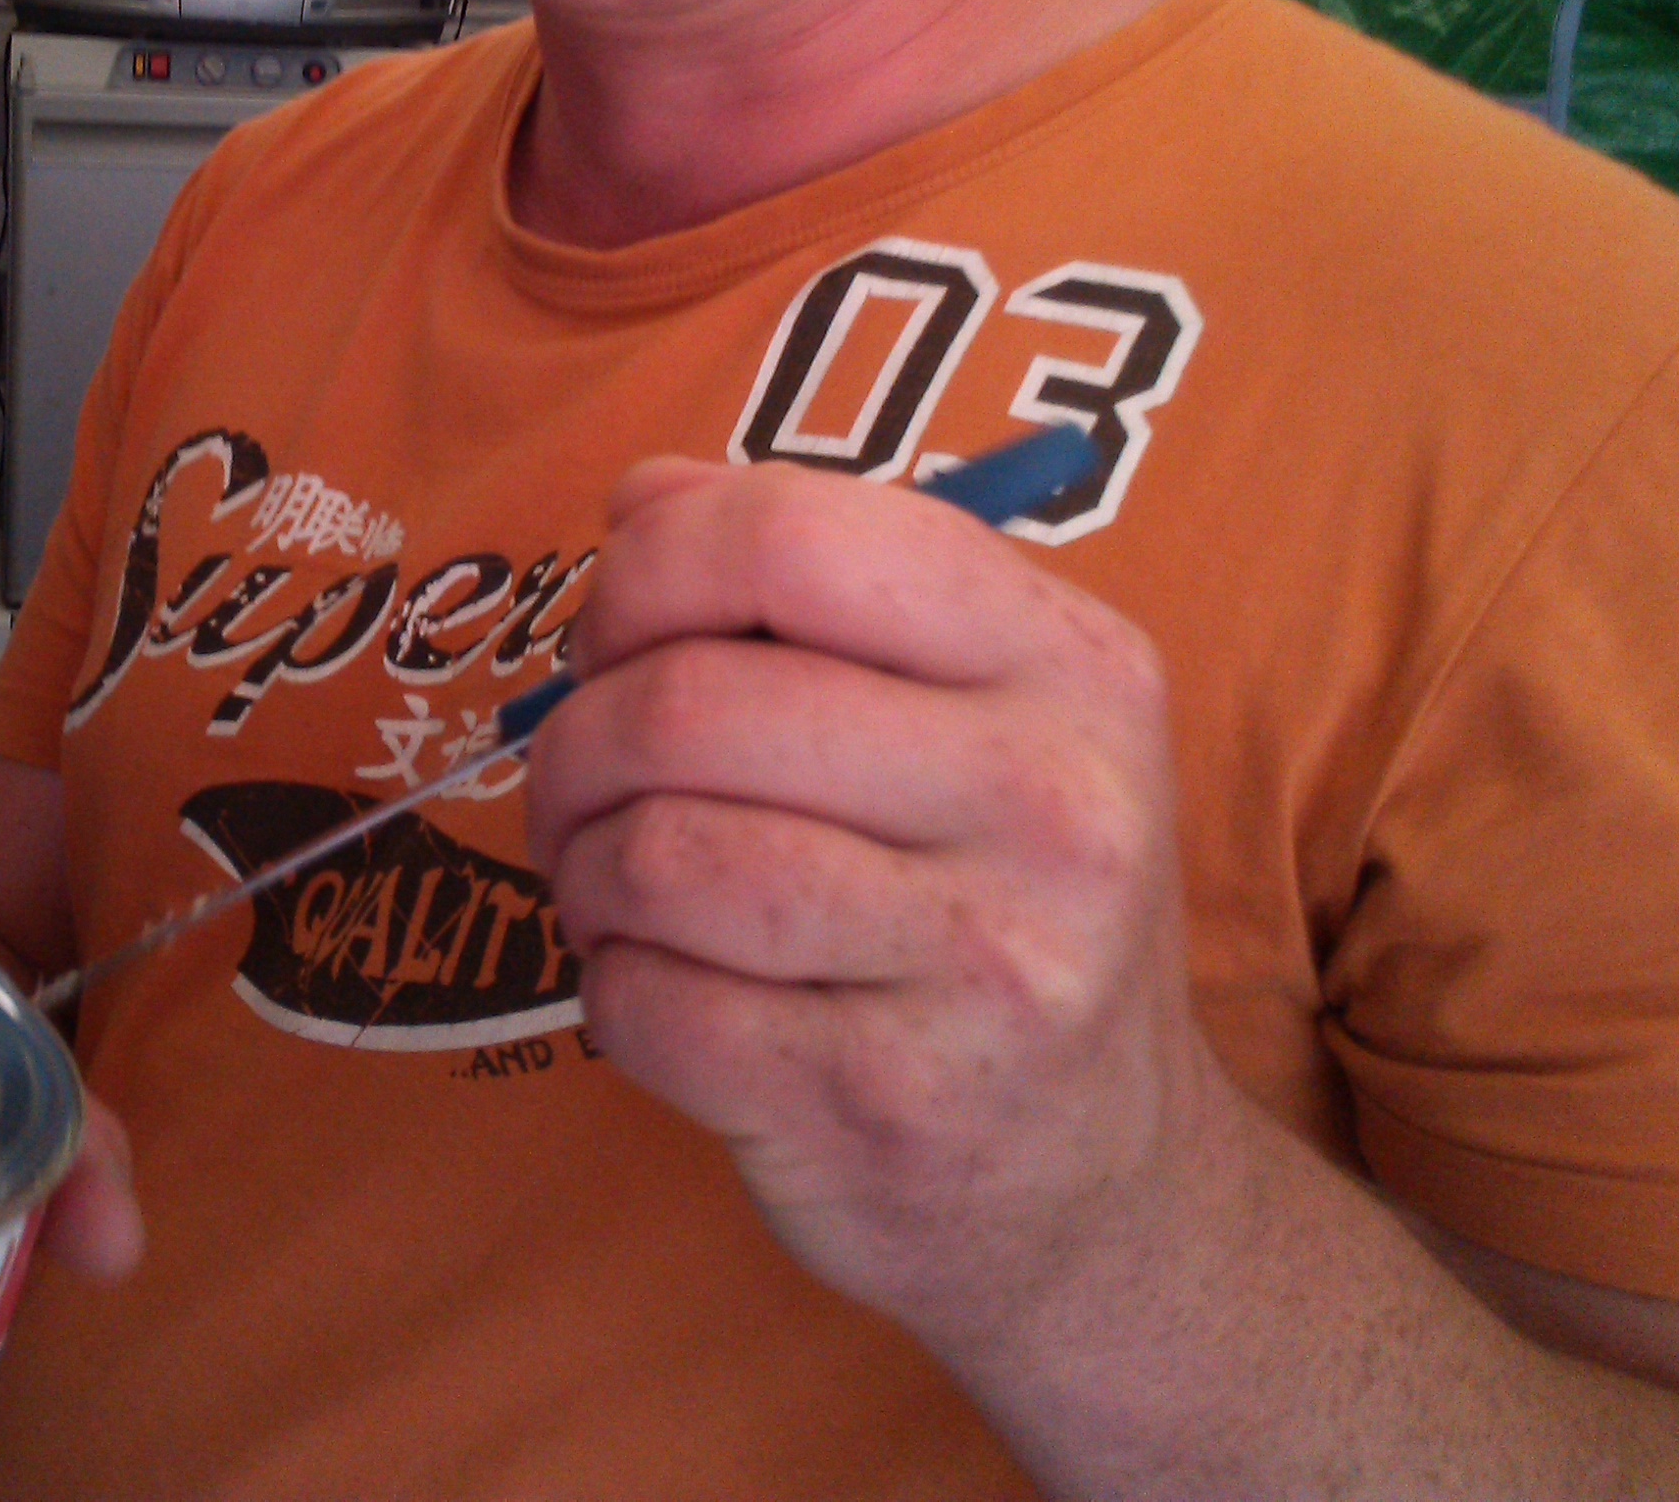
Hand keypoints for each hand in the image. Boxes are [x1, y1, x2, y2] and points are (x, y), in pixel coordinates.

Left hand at [524, 456, 1240, 1346]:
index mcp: (1070, 664)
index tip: (622, 632)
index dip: (653, 570)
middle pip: (693, 704)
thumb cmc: (991, 898)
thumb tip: (645, 495)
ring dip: (585, 867)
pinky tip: (661, 987)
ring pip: (659, 854)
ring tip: (615, 884)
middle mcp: (1054, 804)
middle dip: (580, 740)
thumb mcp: (972, 709)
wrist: (1099, 1181)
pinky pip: (652, 1002)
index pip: (798, 537)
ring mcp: (985, 967)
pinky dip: (613, 987)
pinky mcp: (888, 1106)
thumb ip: (812, 576)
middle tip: (579, 782)